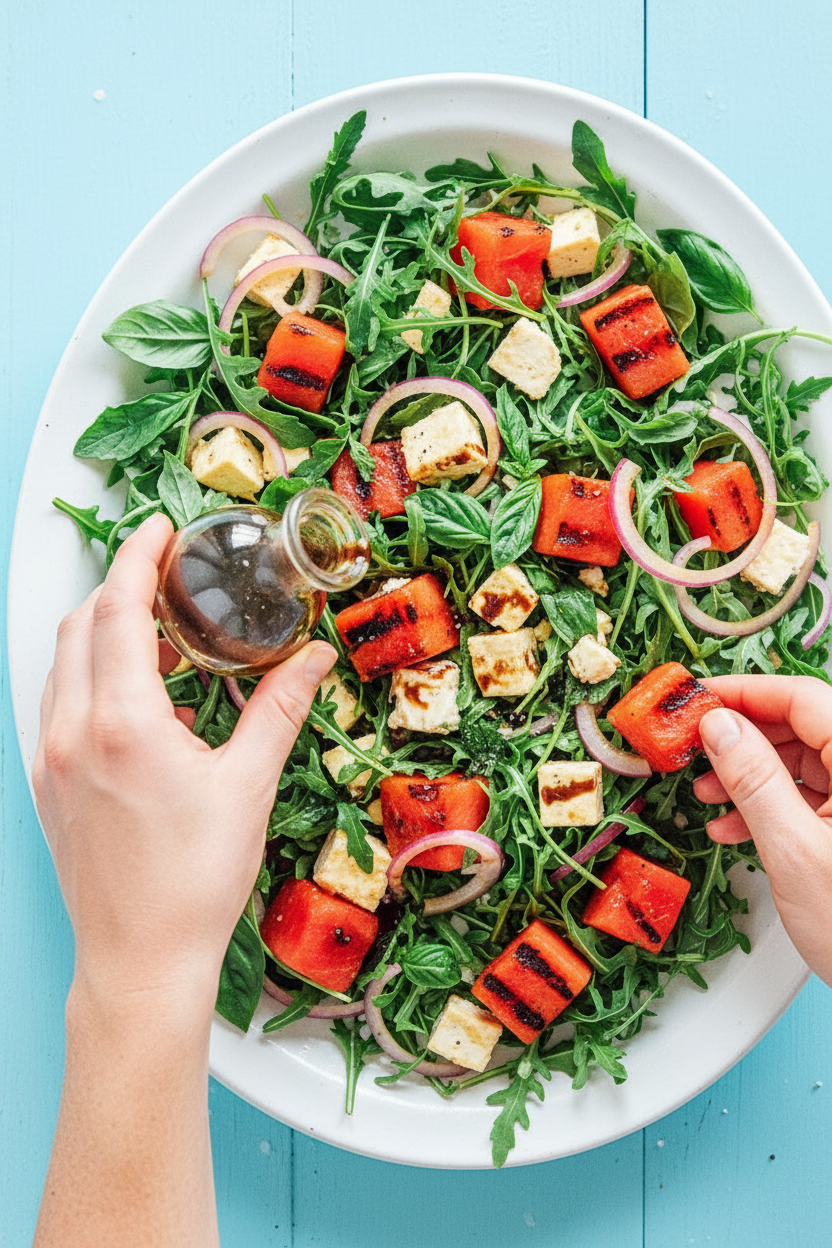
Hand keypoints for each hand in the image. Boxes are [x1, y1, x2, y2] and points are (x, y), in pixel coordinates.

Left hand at [33, 510, 336, 1017]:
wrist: (139, 960)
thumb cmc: (193, 884)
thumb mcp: (248, 787)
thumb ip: (279, 709)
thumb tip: (313, 658)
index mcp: (121, 723)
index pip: (119, 608)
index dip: (137, 557)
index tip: (158, 529)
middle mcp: (72, 732)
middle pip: (81, 623)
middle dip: (119, 585)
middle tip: (164, 573)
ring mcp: (50, 759)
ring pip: (61, 662)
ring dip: (102, 630)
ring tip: (157, 631)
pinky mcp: (45, 785)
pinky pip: (56, 703)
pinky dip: (89, 675)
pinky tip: (136, 695)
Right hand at [694, 675, 831, 986]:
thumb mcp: (794, 851)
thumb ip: (755, 781)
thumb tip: (720, 727)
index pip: (803, 697)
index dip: (746, 692)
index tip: (698, 699)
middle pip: (801, 726)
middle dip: (742, 736)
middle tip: (694, 748)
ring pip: (802, 761)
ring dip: (749, 773)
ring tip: (708, 793)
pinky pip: (809, 796)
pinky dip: (769, 804)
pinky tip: (735, 825)